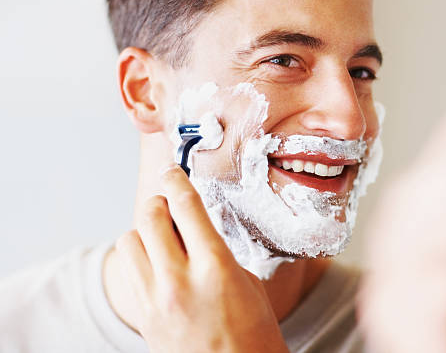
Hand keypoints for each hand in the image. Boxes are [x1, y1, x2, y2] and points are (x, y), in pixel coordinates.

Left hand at [114, 165, 288, 352]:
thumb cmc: (254, 336)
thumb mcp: (248, 284)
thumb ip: (220, 254)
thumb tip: (201, 232)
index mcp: (215, 268)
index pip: (186, 207)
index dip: (177, 181)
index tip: (173, 171)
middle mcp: (179, 281)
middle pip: (151, 216)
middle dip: (160, 201)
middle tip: (170, 202)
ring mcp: (155, 301)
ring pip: (130, 241)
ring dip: (145, 231)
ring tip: (163, 237)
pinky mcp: (142, 317)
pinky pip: (129, 271)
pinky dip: (139, 258)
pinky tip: (157, 264)